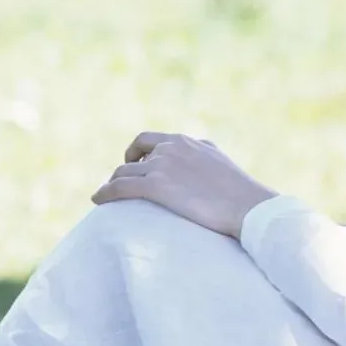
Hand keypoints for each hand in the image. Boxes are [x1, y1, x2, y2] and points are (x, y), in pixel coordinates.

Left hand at [92, 132, 278, 238]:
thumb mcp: (218, 159)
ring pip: (123, 172)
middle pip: (133, 155)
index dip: (137, 153)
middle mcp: (171, 148)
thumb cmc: (239, 191)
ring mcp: (163, 166)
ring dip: (111, 183)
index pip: (149, 140)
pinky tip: (98, 201)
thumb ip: (201, 152)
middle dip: (122, 168)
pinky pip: (120, 187)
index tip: (135, 166)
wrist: (248, 206)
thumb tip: (196, 153)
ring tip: (105, 197)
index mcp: (186, 141)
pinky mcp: (157, 186)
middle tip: (119, 184)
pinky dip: (104, 193)